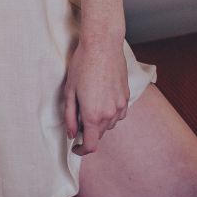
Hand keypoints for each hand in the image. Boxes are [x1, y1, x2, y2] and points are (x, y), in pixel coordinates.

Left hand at [62, 35, 128, 155]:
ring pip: (110, 124)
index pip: (91, 145)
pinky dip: (111, 113)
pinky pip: (119, 113)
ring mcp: (121, 105)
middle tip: (78, 117)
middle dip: (88, 131)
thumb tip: (72, 133)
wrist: (103, 45)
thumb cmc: (82, 65)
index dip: (81, 150)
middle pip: (100, 134)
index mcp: (93, 115)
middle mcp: (110, 114)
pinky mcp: (127, 96)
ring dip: (100, 122)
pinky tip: (102, 99)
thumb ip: (70, 116)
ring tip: (90, 104)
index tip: (75, 147)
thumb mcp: (69, 91)